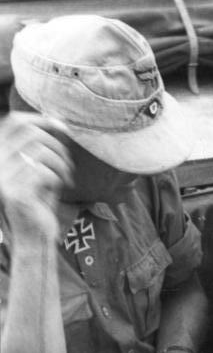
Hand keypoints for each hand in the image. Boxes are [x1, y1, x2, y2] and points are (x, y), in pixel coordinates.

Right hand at [0, 112, 72, 237]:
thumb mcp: (40, 167)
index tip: (63, 127)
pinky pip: (44, 170)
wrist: (36, 234)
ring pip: (40, 151)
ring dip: (61, 162)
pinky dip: (59, 175)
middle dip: (57, 145)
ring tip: (67, 176)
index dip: (41, 119)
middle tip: (67, 164)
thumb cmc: (41, 199)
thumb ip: (41, 145)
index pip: (14, 122)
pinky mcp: (16, 193)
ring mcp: (3, 179)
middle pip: (31, 133)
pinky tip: (63, 186)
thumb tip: (56, 120)